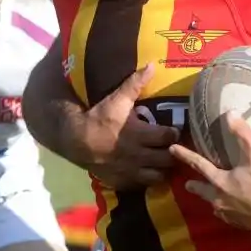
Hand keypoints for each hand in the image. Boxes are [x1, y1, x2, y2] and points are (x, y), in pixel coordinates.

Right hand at [81, 64, 179, 189]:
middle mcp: (139, 156)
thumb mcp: (116, 99)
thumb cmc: (98, 118)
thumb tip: (153, 65)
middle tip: (175, 147)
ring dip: (164, 169)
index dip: (175, 133)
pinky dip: (148, 179)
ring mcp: (131, 171)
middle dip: (175, 153)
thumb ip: (135, 83)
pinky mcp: (123, 182)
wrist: (76, 140)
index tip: (175, 130)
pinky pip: (143, 185)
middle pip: (169, 159)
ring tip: (165, 162)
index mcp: (140, 134)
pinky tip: (149, 172)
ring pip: (159, 176)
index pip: (170, 137)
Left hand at [170, 110, 250, 233]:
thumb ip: (243, 135)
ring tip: (212, 194)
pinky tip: (232, 206)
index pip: (198, 164)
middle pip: (202, 191)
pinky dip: (226, 208)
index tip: (172, 149)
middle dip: (194, 186)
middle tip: (188, 183)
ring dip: (211, 198)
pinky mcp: (240, 224)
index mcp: (220, 182)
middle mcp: (220, 200)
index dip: (184, 155)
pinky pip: (227, 215)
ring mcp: (229, 214)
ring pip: (214, 204)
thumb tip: (230, 113)